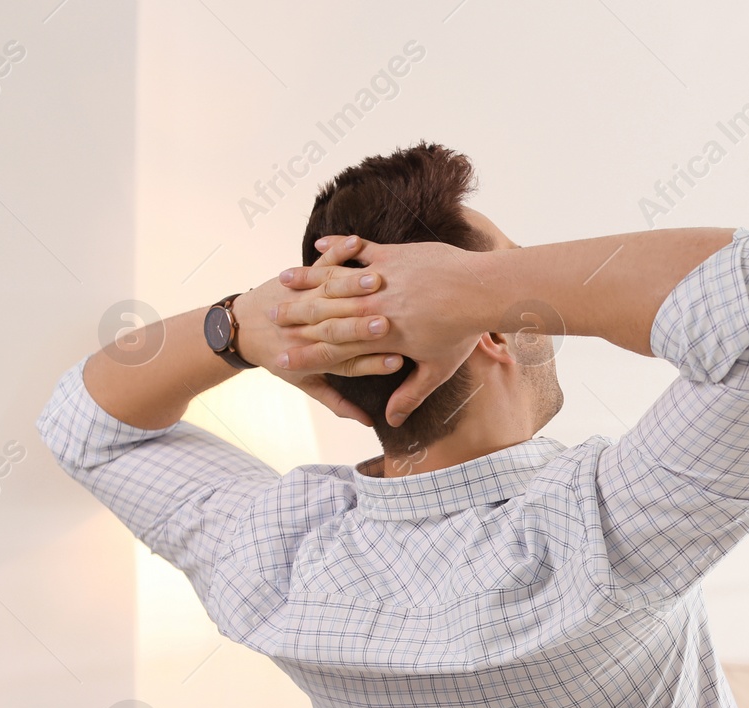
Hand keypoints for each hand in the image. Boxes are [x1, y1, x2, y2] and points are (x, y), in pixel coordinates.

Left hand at [233, 259, 400, 427]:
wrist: (238, 329)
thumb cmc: (276, 357)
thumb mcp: (305, 383)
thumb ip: (338, 402)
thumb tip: (367, 423)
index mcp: (318, 357)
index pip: (351, 362)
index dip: (374, 363)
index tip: (397, 362)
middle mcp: (312, 329)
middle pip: (344, 328)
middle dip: (365, 325)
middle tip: (387, 323)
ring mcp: (306, 300)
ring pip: (332, 292)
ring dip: (353, 286)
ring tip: (375, 281)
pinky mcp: (301, 278)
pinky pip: (322, 263)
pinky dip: (336, 251)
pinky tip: (354, 243)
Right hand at [274, 235, 489, 425]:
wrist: (480, 292)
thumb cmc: (461, 332)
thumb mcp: (438, 369)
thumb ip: (411, 394)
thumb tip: (392, 422)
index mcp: (380, 339)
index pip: (333, 351)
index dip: (303, 356)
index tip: (278, 359)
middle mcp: (374, 309)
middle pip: (324, 314)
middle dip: (293, 316)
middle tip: (267, 318)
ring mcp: (381, 281)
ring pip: (335, 281)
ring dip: (307, 280)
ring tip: (283, 281)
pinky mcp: (391, 256)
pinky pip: (359, 251)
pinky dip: (339, 248)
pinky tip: (320, 244)